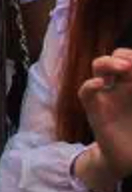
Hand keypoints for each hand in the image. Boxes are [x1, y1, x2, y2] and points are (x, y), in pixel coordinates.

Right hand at [79, 49, 131, 187]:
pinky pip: (86, 93)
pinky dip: (90, 85)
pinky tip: (101, 84)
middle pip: (115, 57)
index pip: (130, 59)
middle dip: (125, 54)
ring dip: (109, 62)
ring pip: (98, 67)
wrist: (125, 160)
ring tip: (124, 67)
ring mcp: (106, 97)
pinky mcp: (95, 111)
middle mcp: (120, 87)